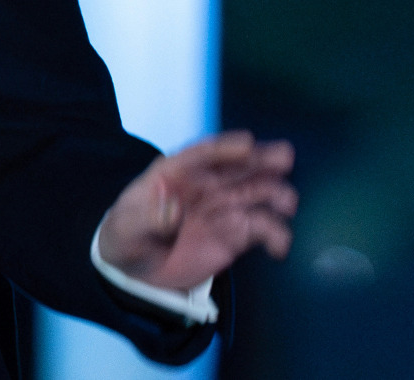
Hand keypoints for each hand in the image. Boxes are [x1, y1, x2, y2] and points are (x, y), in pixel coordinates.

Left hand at [98, 130, 297, 291]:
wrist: (136, 270)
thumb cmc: (127, 237)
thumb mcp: (127, 228)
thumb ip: (149, 218)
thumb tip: (172, 205)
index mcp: (173, 174)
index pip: (200, 155)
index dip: (224, 148)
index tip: (248, 143)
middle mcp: (203, 185)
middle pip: (236, 168)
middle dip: (261, 160)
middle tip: (285, 158)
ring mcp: (222, 208)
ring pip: (255, 193)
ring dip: (274, 194)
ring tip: (286, 204)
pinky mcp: (235, 234)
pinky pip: (261, 229)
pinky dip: (274, 235)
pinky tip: (278, 247)